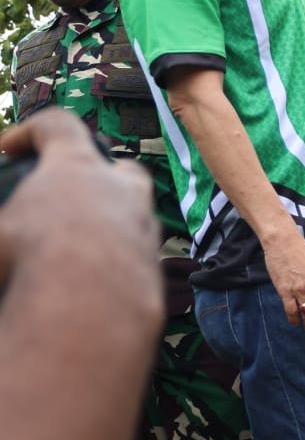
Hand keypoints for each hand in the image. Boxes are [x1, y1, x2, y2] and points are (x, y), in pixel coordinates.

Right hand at [0, 109, 159, 307]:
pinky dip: (113, 263)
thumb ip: (6, 218)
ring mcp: (145, 231)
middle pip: (121, 170)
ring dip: (107, 224)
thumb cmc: (30, 257)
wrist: (88, 314)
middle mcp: (121, 192)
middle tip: (67, 196)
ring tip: (75, 248)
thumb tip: (7, 224)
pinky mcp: (153, 270)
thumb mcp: (0, 229)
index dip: (31, 131)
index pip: (59, 126)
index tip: (8, 149)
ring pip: (134, 216)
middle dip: (97, 177)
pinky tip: (89, 283)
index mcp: (77, 169)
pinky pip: (135, 258)